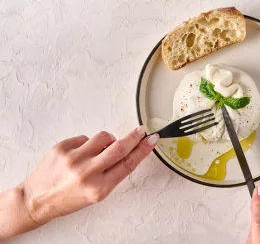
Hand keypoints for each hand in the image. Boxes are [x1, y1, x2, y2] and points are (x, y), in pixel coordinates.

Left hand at [18, 126, 158, 226]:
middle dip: (134, 136)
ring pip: (104, 136)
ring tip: (99, 150)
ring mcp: (73, 158)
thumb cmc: (68, 199)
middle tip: (141, 131)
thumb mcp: (97, 193)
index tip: (151, 140)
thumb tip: (128, 150)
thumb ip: (113, 173)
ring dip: (108, 140)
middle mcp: (86, 173)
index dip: (143, 150)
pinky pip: (85, 137)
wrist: (37, 199)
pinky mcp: (62, 147)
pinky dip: (87, 143)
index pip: (128, 163)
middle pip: (119, 147)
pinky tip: (81, 154)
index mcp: (99, 188)